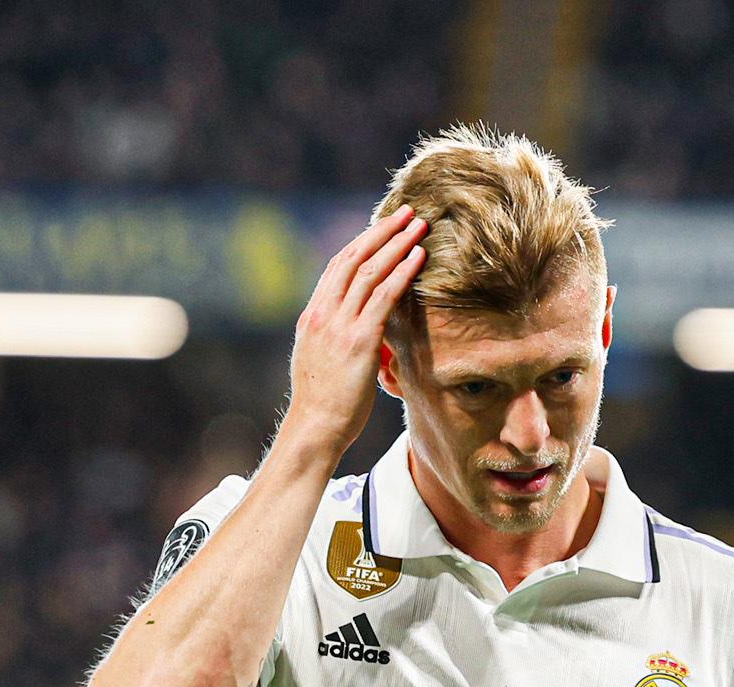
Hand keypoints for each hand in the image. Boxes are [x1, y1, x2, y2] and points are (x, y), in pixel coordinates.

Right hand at [286, 204, 427, 463]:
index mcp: (313, 316)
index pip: (338, 266)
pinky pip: (383, 297)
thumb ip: (336, 340)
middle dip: (382, 232)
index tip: (383, 227)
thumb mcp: (322, 363)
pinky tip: (418, 257)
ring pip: (370, 271)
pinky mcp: (358, 340)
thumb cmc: (323, 405)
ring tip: (420, 225)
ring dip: (397, 244)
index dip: (363, 242)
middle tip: (407, 212)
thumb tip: (357, 335)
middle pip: (354, 258)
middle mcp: (323, 313)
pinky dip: (402, 273)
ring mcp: (339, 325)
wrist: (315, 427)